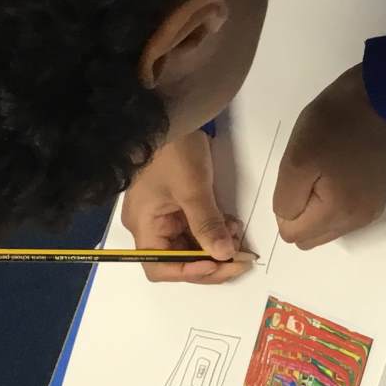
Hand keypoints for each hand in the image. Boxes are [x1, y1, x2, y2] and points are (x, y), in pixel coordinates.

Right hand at [119, 130, 251, 282]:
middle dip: (211, 260)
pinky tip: (231, 222)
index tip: (219, 264)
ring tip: (237, 232)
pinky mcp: (179, 204)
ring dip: (216, 245)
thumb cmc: (174, 150)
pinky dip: (215, 229)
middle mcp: (151, 226)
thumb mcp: (193, 189)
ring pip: (192, 245)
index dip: (190, 273)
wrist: (172, 112)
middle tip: (241, 257)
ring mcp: (165, 215)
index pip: (160, 269)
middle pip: (179, 260)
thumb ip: (207, 225)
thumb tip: (224, 256)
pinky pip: (196, 228)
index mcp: (144, 226)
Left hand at [273, 65, 385, 249]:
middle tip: (306, 177)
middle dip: (299, 213)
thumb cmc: (330, 124)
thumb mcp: (294, 160)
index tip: (296, 178)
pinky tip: (337, 177)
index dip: (285, 207)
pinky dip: (331, 205)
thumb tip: (288, 222)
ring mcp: (368, 214)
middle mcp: (357, 222)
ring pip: (324, 230)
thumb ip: (286, 200)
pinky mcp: (374, 203)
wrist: (372, 101)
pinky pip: (340, 219)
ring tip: (323, 174)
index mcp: (339, 212)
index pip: (292, 235)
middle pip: (309, 238)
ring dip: (315, 209)